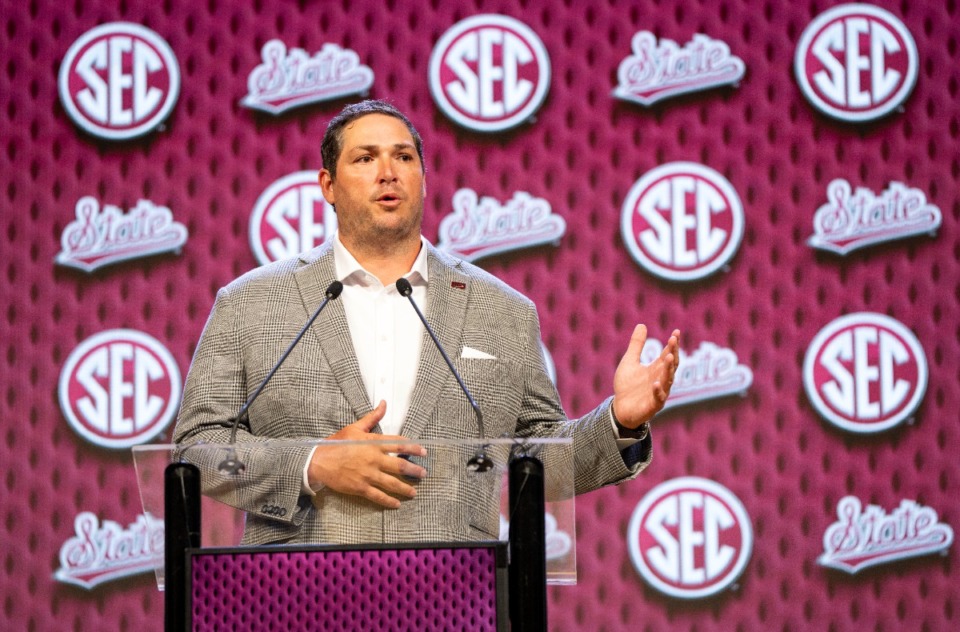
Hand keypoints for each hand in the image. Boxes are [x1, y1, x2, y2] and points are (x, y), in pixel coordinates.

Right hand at [307, 401, 426, 508]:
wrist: (319, 461)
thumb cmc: (336, 444)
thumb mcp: (355, 428)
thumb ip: (372, 417)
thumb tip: (384, 404)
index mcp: (373, 443)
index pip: (399, 445)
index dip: (413, 448)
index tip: (423, 451)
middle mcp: (374, 459)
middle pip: (400, 466)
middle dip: (414, 470)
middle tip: (423, 474)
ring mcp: (368, 474)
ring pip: (392, 483)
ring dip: (405, 488)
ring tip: (414, 492)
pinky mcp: (361, 487)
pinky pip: (378, 496)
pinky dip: (389, 501)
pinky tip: (397, 503)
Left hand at [612, 325, 680, 428]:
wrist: (620, 408)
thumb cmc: (627, 385)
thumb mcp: (630, 361)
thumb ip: (637, 345)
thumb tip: (642, 324)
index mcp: (657, 368)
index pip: (668, 354)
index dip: (673, 344)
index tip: (676, 332)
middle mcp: (661, 379)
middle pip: (671, 365)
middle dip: (673, 353)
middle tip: (673, 341)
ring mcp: (659, 392)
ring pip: (667, 380)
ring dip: (669, 369)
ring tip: (670, 357)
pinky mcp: (653, 405)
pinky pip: (658, 398)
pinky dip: (658, 391)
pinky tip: (656, 383)